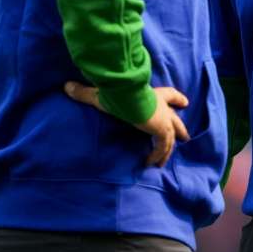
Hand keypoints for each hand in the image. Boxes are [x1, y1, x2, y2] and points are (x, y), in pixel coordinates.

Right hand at [64, 82, 189, 165]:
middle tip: (185, 136)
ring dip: (168, 149)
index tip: (184, 102)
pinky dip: (158, 155)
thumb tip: (67, 87)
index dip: (176, 99)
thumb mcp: (101, 93)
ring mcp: (164, 120)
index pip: (170, 95)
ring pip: (171, 138)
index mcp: (154, 95)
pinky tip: (151, 164)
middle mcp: (162, 107)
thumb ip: (85, 92)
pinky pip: (162, 147)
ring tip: (163, 161)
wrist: (128, 95)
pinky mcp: (162, 132)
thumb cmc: (118, 92)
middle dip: (180, 128)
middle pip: (176, 119)